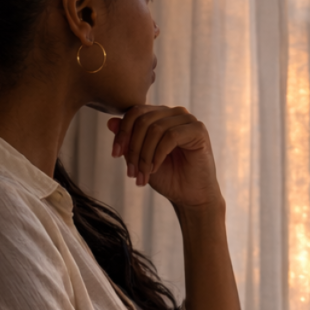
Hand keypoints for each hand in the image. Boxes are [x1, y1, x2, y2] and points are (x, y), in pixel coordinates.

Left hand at [107, 105, 223, 208]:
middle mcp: (174, 113)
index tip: (115, 154)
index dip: (122, 132)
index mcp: (160, 115)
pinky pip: (171, 136)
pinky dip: (158, 155)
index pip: (135, 112)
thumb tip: (110, 121)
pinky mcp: (198, 130)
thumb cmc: (167, 177)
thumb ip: (128, 140)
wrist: (189, 197)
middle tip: (131, 172)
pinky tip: (155, 169)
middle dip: (133, 148)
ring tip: (142, 175)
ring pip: (156, 129)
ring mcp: (188, 120)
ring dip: (144, 155)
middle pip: (143, 120)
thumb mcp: (140, 158)